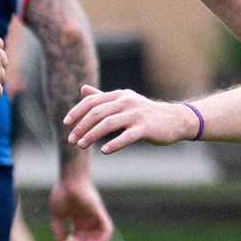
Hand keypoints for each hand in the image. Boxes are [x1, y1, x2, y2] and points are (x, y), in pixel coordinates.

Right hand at [49, 171, 112, 240]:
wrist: (70, 181)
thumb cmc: (62, 193)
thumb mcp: (57, 215)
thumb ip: (57, 229)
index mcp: (77, 219)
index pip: (77, 236)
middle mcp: (87, 219)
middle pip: (87, 238)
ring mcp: (94, 216)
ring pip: (98, 236)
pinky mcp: (100, 213)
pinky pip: (107, 229)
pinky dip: (104, 238)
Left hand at [64, 84, 194, 152]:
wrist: (174, 119)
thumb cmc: (145, 112)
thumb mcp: (124, 101)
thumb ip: (102, 97)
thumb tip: (83, 89)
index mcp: (119, 95)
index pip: (92, 101)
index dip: (77, 112)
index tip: (66, 123)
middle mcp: (126, 102)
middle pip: (97, 113)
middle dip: (81, 126)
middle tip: (71, 140)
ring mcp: (136, 114)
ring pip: (108, 124)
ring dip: (92, 135)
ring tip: (81, 146)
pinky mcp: (145, 128)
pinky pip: (126, 136)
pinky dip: (114, 144)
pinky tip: (104, 151)